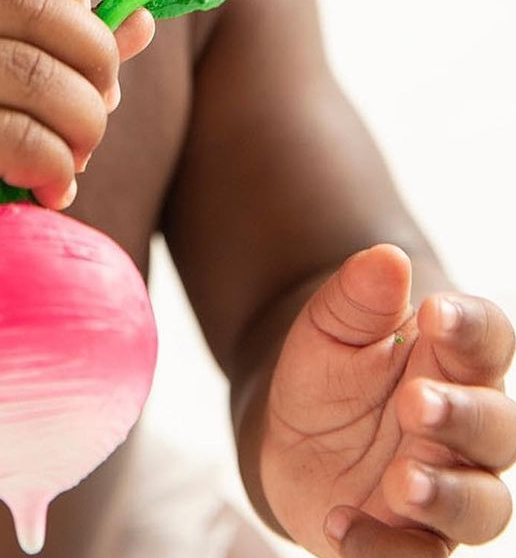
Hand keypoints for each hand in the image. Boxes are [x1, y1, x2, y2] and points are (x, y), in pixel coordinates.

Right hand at [0, 0, 154, 264]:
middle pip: (42, 11)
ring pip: (43, 79)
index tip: (81, 21)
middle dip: (96, 66)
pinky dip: (57, 169)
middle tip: (96, 109)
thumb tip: (141, 20)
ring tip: (76, 155)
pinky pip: (27, 140)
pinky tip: (46, 188)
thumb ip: (51, 35)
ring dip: (84, 126)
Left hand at [259, 244, 515, 555]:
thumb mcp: (327, 327)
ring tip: (400, 481)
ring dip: (446, 495)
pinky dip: (388, 551)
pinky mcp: (413, 536)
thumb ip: (356, 295)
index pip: (486, 339)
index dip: (471, 326)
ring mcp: (445, 484)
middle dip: (462, 416)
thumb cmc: (327, 371)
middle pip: (496, 426)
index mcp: (450, 361)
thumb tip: (385, 258)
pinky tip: (343, 525)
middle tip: (416, 403)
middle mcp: (462, 427)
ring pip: (481, 504)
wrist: (291, 435)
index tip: (436, 311)